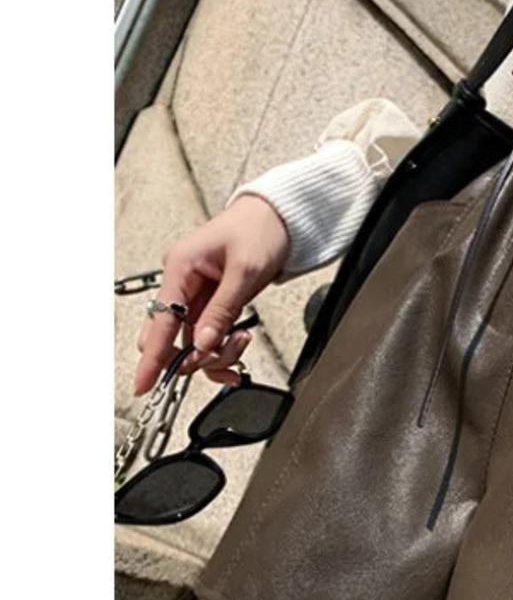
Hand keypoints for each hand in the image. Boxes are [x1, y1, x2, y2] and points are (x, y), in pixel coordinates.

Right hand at [133, 194, 289, 395]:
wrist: (280, 216)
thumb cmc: (260, 229)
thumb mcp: (245, 271)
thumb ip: (222, 311)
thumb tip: (202, 344)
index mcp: (180, 267)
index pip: (160, 321)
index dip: (152, 356)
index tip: (144, 383)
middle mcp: (182, 283)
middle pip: (172, 338)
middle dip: (198, 355)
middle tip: (229, 351)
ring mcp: (196, 295)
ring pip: (193, 342)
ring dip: (217, 352)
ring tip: (244, 340)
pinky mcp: (211, 303)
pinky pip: (208, 336)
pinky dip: (222, 348)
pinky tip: (239, 345)